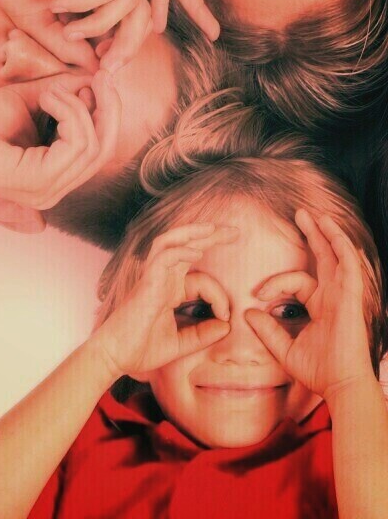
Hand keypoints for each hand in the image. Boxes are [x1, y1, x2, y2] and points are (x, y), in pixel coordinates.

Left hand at [0, 70, 120, 208]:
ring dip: (78, 106)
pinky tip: (46, 99)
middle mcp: (52, 192)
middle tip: (102, 76)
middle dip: (110, 108)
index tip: (98, 78)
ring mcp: (46, 192)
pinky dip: (68, 112)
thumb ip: (64, 95)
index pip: (99, 150)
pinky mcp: (38, 182)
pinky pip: (78, 144)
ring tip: (49, 91)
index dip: (106, 112)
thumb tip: (97, 80)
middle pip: (105, 151)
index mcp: (51, 177)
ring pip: (94, 145)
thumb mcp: (31, 101)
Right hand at [50, 0, 151, 71]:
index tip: (102, 70)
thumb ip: (67, 45)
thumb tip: (97, 69)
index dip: (122, 50)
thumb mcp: (39, 24)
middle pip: (140, 14)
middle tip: (106, 65)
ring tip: (66, 30)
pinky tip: (57, 3)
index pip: (129, 24)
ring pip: (130, 2)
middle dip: (128, 45)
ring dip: (99, 25)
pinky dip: (85, 3)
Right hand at [94, 224, 232, 379]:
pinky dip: (180, 251)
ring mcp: (153, 278)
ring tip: (214, 228)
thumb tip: (227, 327)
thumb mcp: (180, 344)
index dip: (219, 296)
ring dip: (192, 232)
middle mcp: (162, 278)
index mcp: (170, 290)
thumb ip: (202, 335)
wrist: (115, 358)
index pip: (202, 280)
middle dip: (211, 236)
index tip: (226, 317)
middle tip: (235, 232)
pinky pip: (163, 258)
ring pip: (170, 241)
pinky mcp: (147, 283)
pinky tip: (197, 252)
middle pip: (186, 245)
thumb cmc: (140, 349)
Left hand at [246, 210, 372, 399]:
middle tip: (300, 214)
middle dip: (313, 235)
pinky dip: (341, 247)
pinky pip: (349, 265)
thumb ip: (267, 331)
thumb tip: (248, 313)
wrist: (340, 385)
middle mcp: (334, 296)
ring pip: (338, 255)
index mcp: (321, 305)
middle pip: (324, 257)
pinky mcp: (351, 297)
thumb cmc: (318, 371)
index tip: (257, 294)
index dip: (274, 284)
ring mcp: (344, 295)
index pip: (296, 281)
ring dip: (327, 234)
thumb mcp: (285, 349)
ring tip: (315, 215)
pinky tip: (332, 231)